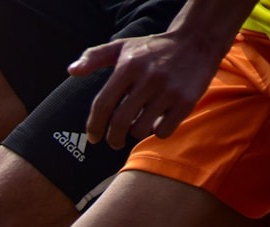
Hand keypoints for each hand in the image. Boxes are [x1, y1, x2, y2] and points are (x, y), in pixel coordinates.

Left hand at [69, 31, 221, 149]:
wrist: (198, 41)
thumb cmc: (153, 49)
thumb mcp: (123, 47)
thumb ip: (94, 57)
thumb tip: (72, 71)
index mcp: (128, 66)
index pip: (103, 104)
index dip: (94, 126)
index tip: (93, 138)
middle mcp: (148, 78)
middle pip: (120, 122)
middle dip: (112, 138)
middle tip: (113, 142)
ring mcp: (169, 90)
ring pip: (140, 129)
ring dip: (135, 133)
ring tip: (137, 126)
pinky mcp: (187, 101)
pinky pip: (163, 131)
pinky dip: (157, 132)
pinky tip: (157, 122)